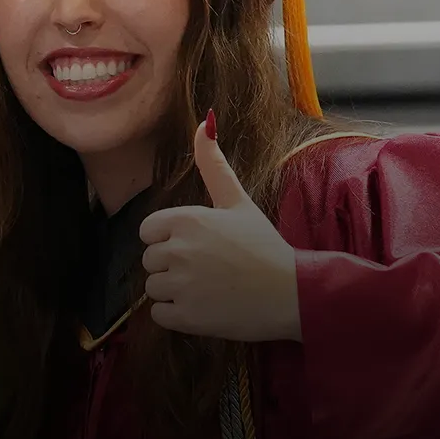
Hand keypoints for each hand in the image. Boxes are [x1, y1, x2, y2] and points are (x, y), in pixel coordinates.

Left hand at [138, 113, 300, 342]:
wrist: (291, 293)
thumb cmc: (264, 246)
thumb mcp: (237, 201)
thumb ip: (213, 165)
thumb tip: (204, 121)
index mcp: (187, 220)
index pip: (148, 230)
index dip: (168, 239)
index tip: (195, 246)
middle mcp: (178, 250)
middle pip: (150, 259)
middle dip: (172, 266)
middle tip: (208, 269)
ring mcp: (181, 285)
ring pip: (153, 288)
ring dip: (174, 291)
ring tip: (207, 290)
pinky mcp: (185, 317)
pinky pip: (159, 315)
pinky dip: (176, 315)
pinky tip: (203, 308)